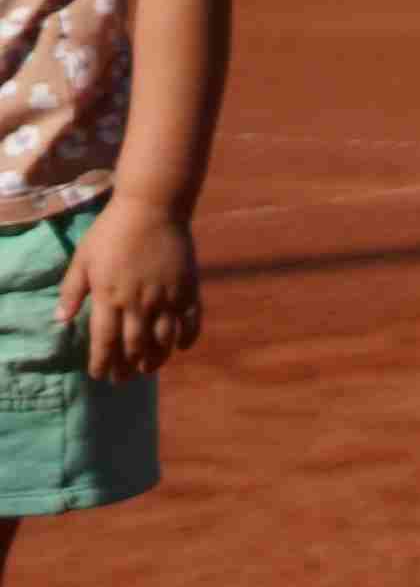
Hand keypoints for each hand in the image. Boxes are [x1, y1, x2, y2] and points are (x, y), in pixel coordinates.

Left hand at [63, 205, 194, 379]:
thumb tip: (60, 320)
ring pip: (163, 339)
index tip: (99, 375)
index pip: (104, 341)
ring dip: (156, 358)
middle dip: (127, 367)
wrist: (152, 207)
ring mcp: (166, 296)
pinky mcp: (188, 287)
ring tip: (149, 369)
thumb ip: (72, 290)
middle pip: (134, 346)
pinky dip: (187, 337)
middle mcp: (138, 302)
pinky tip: (181, 347)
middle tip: (123, 379)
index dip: (101, 362)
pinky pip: (191, 320)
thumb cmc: (112, 231)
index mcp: (109, 296)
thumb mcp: (83, 258)